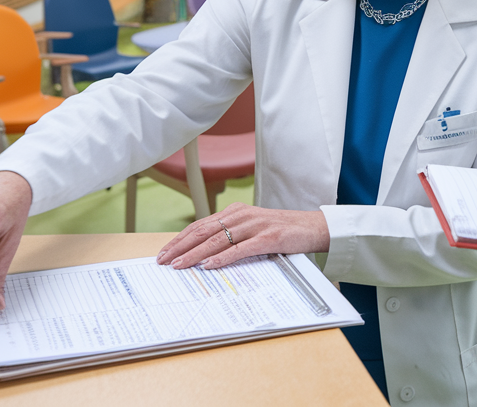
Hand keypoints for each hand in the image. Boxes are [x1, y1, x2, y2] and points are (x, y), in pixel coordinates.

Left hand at [157, 203, 330, 269]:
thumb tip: (203, 254)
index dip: (180, 239)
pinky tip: (209, 265)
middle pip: (203, 231)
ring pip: (217, 240)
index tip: (163, 252)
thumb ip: (231, 236)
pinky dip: (223, 258)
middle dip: (180, 247)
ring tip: (179, 265)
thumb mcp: (252, 228)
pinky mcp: (268, 237)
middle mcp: (242, 215)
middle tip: (163, 261)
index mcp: (235, 211)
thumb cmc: (282, 231)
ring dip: (195, 254)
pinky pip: (240, 249)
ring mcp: (255, 225)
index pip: (200, 225)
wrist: (314, 227)